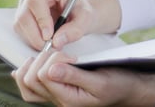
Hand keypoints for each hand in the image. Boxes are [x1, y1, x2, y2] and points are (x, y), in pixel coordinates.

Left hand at [12, 49, 154, 106]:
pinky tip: (38, 62)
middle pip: (31, 79)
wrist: (128, 89)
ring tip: (50, 56)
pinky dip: (29, 71)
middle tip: (63, 54)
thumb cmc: (118, 84)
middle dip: (43, 59)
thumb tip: (51, 70)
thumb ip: (75, 76)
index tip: (72, 56)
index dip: (54, 59)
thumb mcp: (101, 81)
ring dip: (34, 64)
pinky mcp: (56, 89)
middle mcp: (58, 100)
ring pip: (27, 83)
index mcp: (68, 100)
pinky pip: (32, 86)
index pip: (44, 76)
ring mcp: (56, 95)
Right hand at [14, 0, 122, 49]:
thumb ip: (74, 30)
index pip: (36, 1)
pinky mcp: (22, 12)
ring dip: (32, 38)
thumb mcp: (84, 20)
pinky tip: (43, 40)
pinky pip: (19, 28)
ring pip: (20, 22)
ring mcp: (25, 0)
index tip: (48, 36)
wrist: (77, 15)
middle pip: (25, 13)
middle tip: (48, 46)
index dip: (41, 20)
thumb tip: (57, 41)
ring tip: (49, 44)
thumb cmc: (81, 13)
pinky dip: (30, 38)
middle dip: (35, 34)